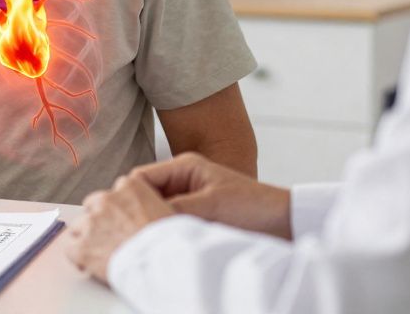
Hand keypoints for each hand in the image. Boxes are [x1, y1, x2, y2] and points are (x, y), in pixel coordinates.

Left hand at [65, 173, 174, 283]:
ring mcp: (92, 223)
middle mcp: (107, 201)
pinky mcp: (82, 247)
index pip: (115, 191)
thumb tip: (146, 214)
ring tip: (102, 253)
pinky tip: (88, 264)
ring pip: (79, 226)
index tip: (122, 220)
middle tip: (112, 237)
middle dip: (100, 221)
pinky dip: (78, 257)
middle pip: (92, 206)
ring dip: (88, 238)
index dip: (117, 208)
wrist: (165, 264)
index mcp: (130, 187)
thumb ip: (149, 205)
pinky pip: (70, 249)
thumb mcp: (168, 210)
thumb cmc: (172, 242)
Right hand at [133, 152, 291, 239]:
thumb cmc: (254, 206)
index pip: (140, 177)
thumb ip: (176, 209)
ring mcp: (188, 198)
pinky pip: (169, 222)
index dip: (129, 196)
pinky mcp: (194, 215)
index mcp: (184, 166)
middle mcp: (182, 179)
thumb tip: (144, 218)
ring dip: (154, 223)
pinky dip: (166, 231)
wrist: (284, 221)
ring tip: (153, 237)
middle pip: (145, 195)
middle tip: (137, 231)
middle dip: (140, 211)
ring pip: (156, 210)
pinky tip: (167, 242)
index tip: (125, 216)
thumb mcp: (212, 205)